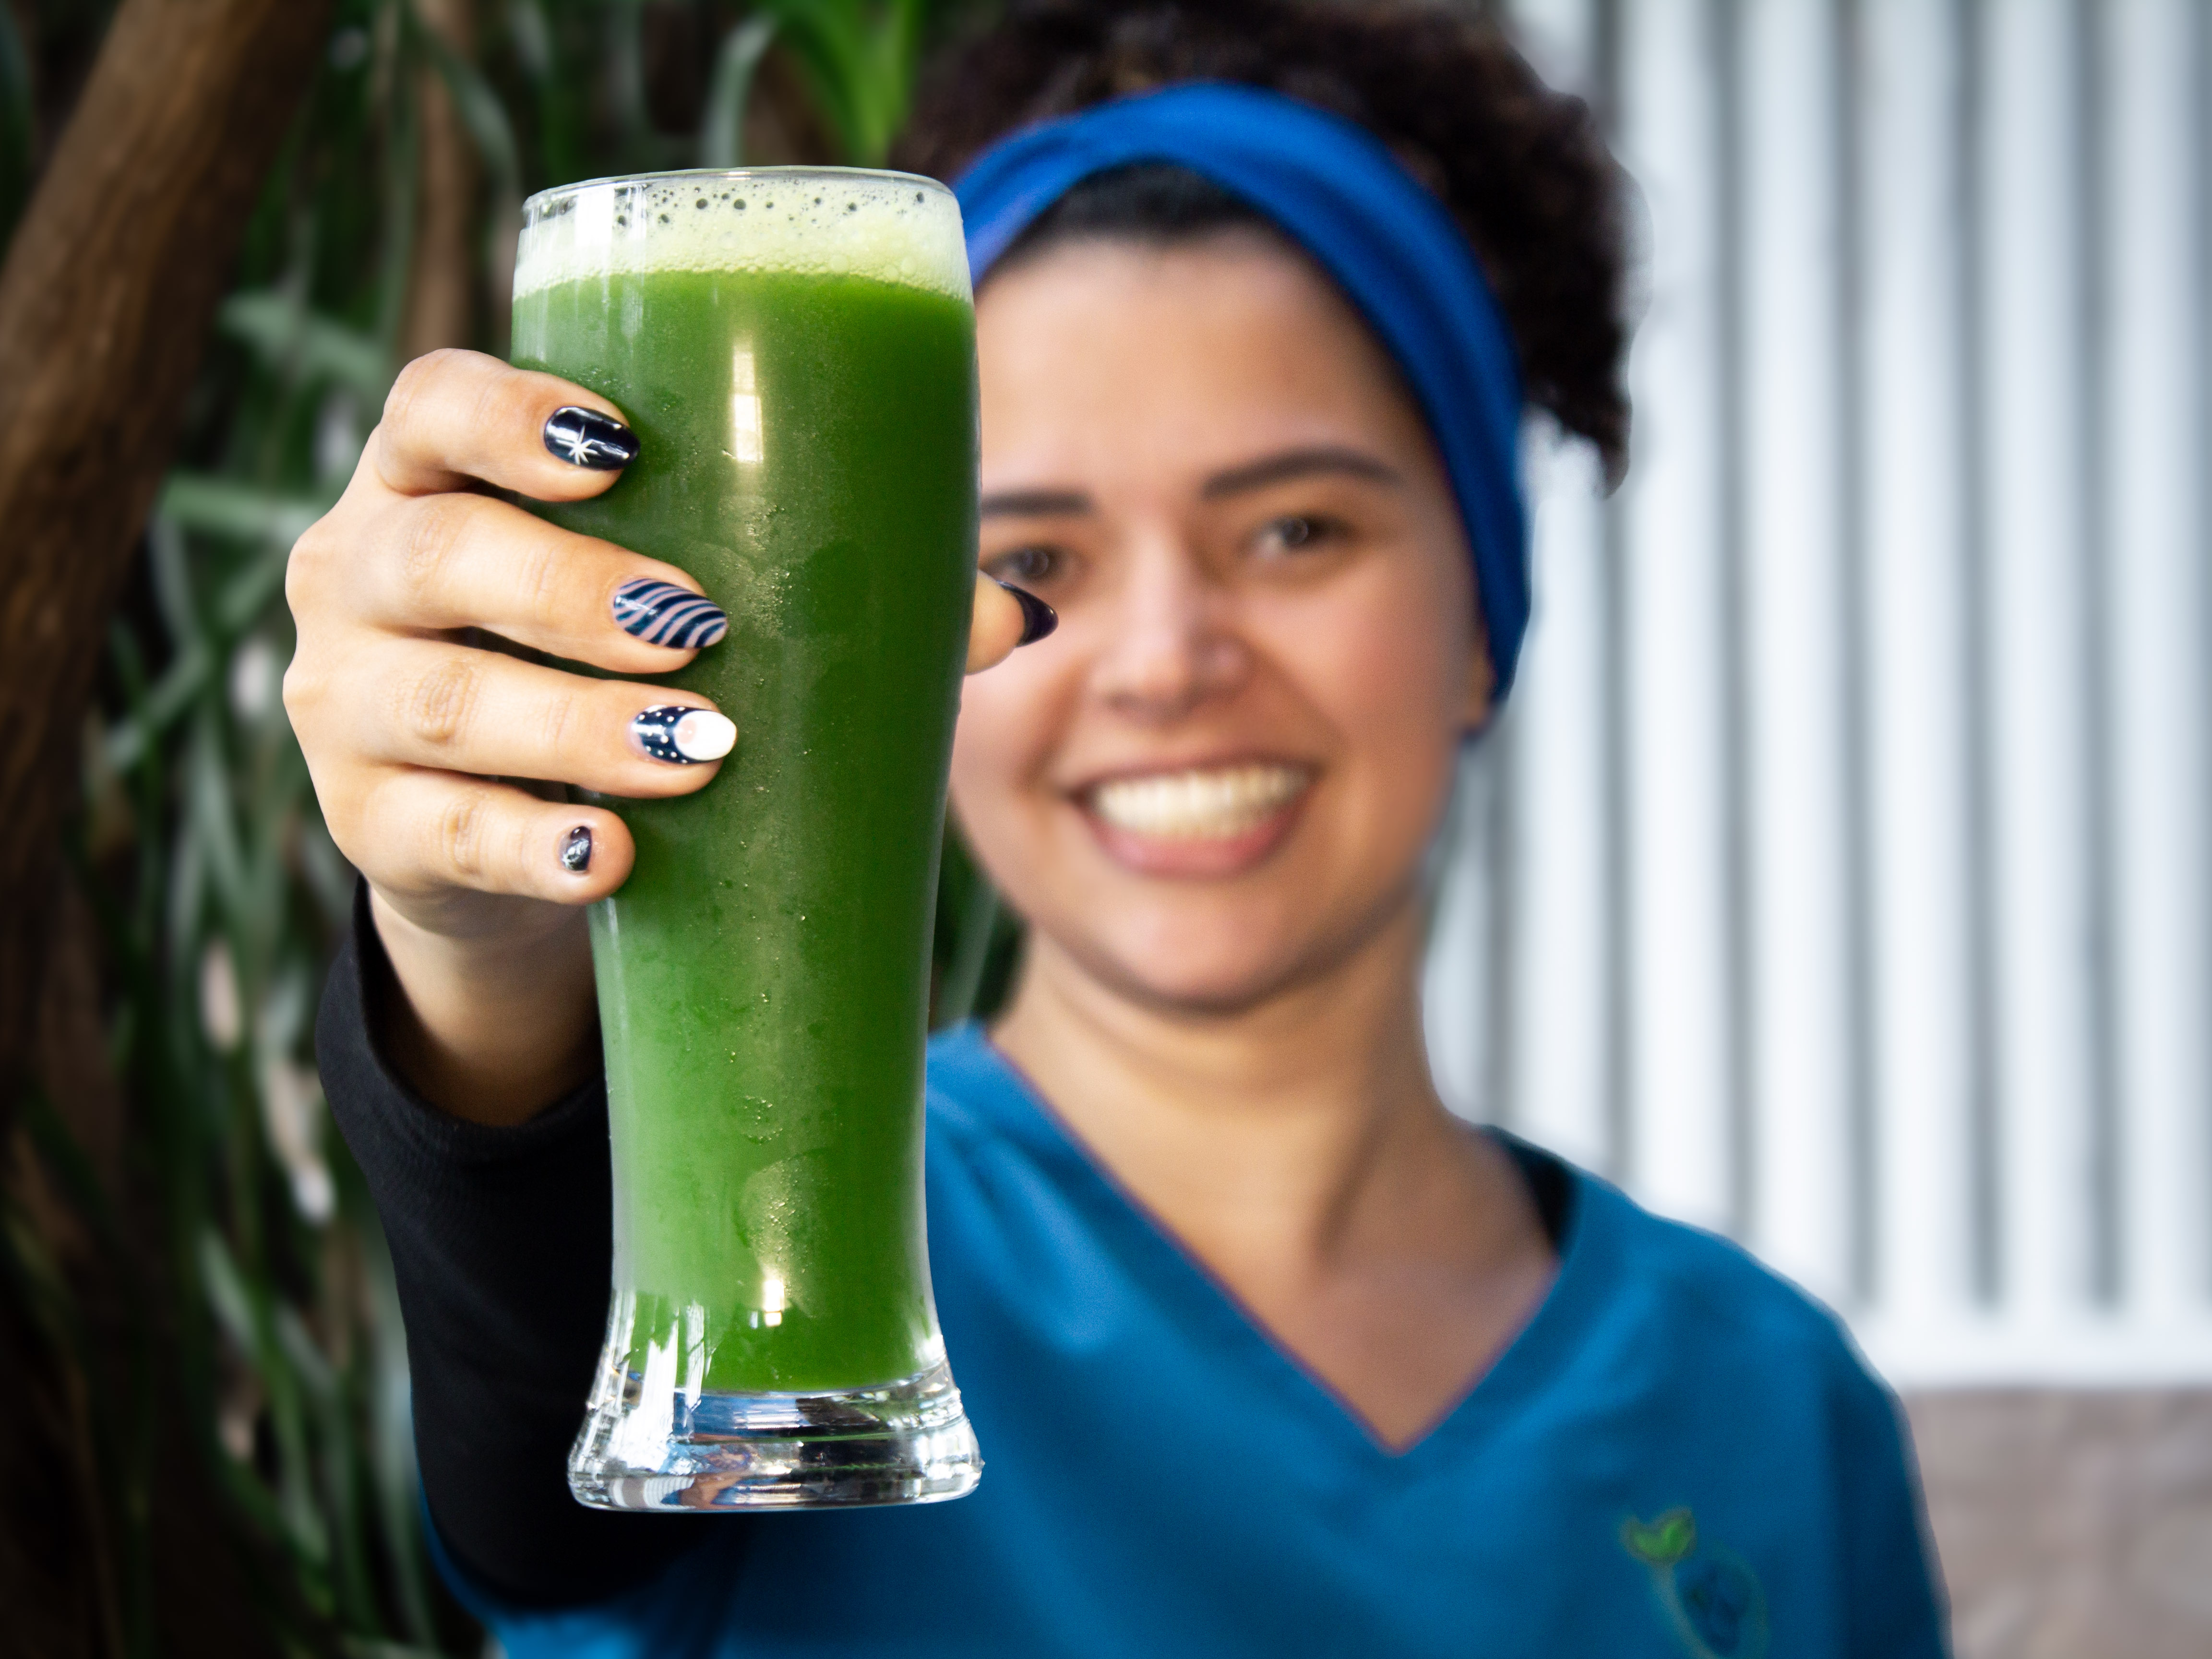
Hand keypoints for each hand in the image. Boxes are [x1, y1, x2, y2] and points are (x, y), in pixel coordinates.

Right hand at [285, 349, 1039, 1118]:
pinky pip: (438, 833)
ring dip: (573, 726)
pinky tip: (610, 857)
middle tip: (697, 626)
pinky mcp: (370, 826)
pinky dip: (531, 848)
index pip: (430, 404)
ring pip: (439, 703)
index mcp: (429, 478)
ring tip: (698, 748)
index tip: (617, 448)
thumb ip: (828, 593)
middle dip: (568, 590)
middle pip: (437, 555)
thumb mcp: (684, 605)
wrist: (503, 826)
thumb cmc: (608, 665)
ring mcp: (342, 703)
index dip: (504, 413)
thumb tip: (1017, 617)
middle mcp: (356, 572)